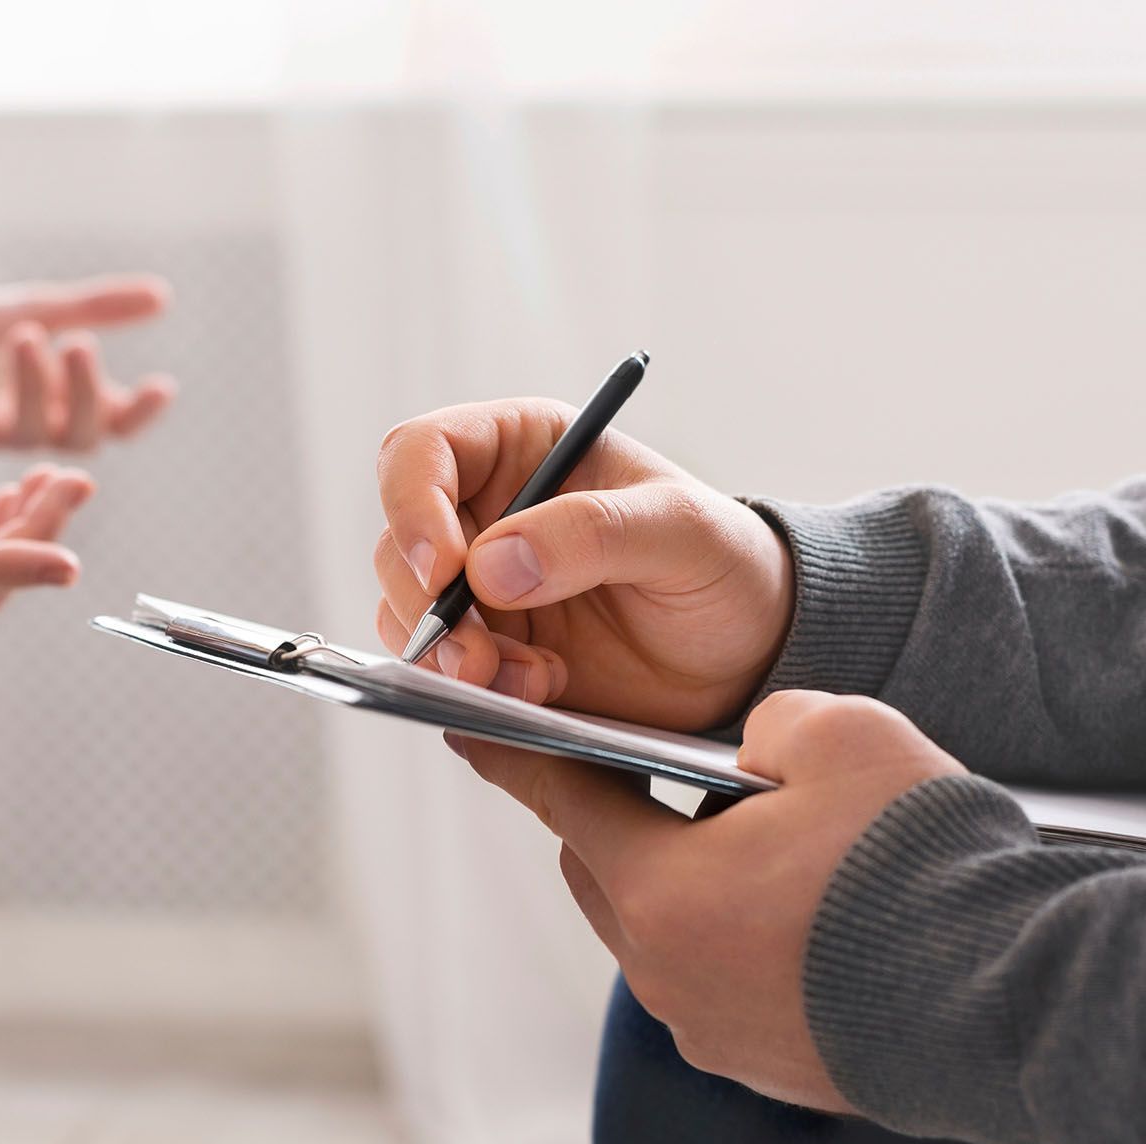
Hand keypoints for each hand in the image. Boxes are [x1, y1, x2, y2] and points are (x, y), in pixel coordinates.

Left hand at [0, 275, 176, 451]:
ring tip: (28, 332)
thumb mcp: (33, 309)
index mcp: (62, 402)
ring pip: (26, 431)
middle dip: (85, 392)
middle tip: (81, 342)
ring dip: (32, 384)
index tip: (161, 385)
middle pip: (79, 436)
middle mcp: (33, 426)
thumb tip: (164, 296)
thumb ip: (93, 308)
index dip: (141, 413)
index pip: (115, 423)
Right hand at [374, 400, 794, 729]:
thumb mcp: (681, 533)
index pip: (421, 453)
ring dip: (449, 655)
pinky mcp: (487, 648)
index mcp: (524, 449)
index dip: (412, 505)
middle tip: (478, 655)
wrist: (747, 656)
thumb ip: (592, 533)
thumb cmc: (726, 567)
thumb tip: (490, 565)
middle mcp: (486, 512)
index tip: (445, 569)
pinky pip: (438, 666)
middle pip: (398, 543)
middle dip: (425, 605)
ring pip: (404, 611)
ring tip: (529, 680)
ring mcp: (480, 585)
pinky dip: (472, 687)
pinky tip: (539, 690)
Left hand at [451, 690, 962, 1110]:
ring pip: (660, 935)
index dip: (518, 758)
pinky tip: (796, 912)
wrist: (1017, 999)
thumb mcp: (840, 735)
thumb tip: (754, 753)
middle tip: (648, 778)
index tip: (466, 735)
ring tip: (749, 844)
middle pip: (605, 875)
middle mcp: (667, 973)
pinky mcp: (764, 1064)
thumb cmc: (922, 866)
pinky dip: (731, 940)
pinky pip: (715, 984)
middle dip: (616, 821)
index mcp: (661, 892)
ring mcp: (712, 1030)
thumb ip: (768, 724)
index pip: (565, 804)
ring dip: (683, 885)